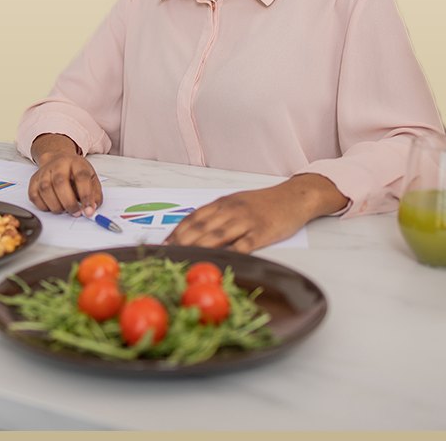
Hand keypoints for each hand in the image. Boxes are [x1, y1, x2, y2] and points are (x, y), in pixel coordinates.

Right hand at [28, 134, 102, 216]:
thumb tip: (92, 208)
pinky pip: (34, 195)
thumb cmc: (76, 173)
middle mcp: (59, 164)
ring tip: (64, 210)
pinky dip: (43, 206)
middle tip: (75, 213)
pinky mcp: (34, 179)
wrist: (59, 160)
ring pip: (45, 188)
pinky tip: (52, 207)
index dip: (86, 195)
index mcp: (76, 162)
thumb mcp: (91, 179)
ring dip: (55, 205)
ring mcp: (44, 171)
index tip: (89, 211)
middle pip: (60, 181)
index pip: (81, 176)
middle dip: (68, 202)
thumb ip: (95, 194)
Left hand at [164, 174, 348, 253]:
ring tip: (184, 259)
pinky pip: (244, 244)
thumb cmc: (263, 203)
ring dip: (199, 247)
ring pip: (218, 235)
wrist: (294, 197)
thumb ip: (217, 215)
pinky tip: (220, 261)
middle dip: (182, 241)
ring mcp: (246, 221)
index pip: (194, 217)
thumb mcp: (236, 203)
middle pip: (202, 227)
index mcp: (223, 203)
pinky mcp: (262, 232)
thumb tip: (194, 230)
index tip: (165, 243)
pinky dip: (230, 253)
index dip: (178, 231)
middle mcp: (231, 210)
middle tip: (168, 254)